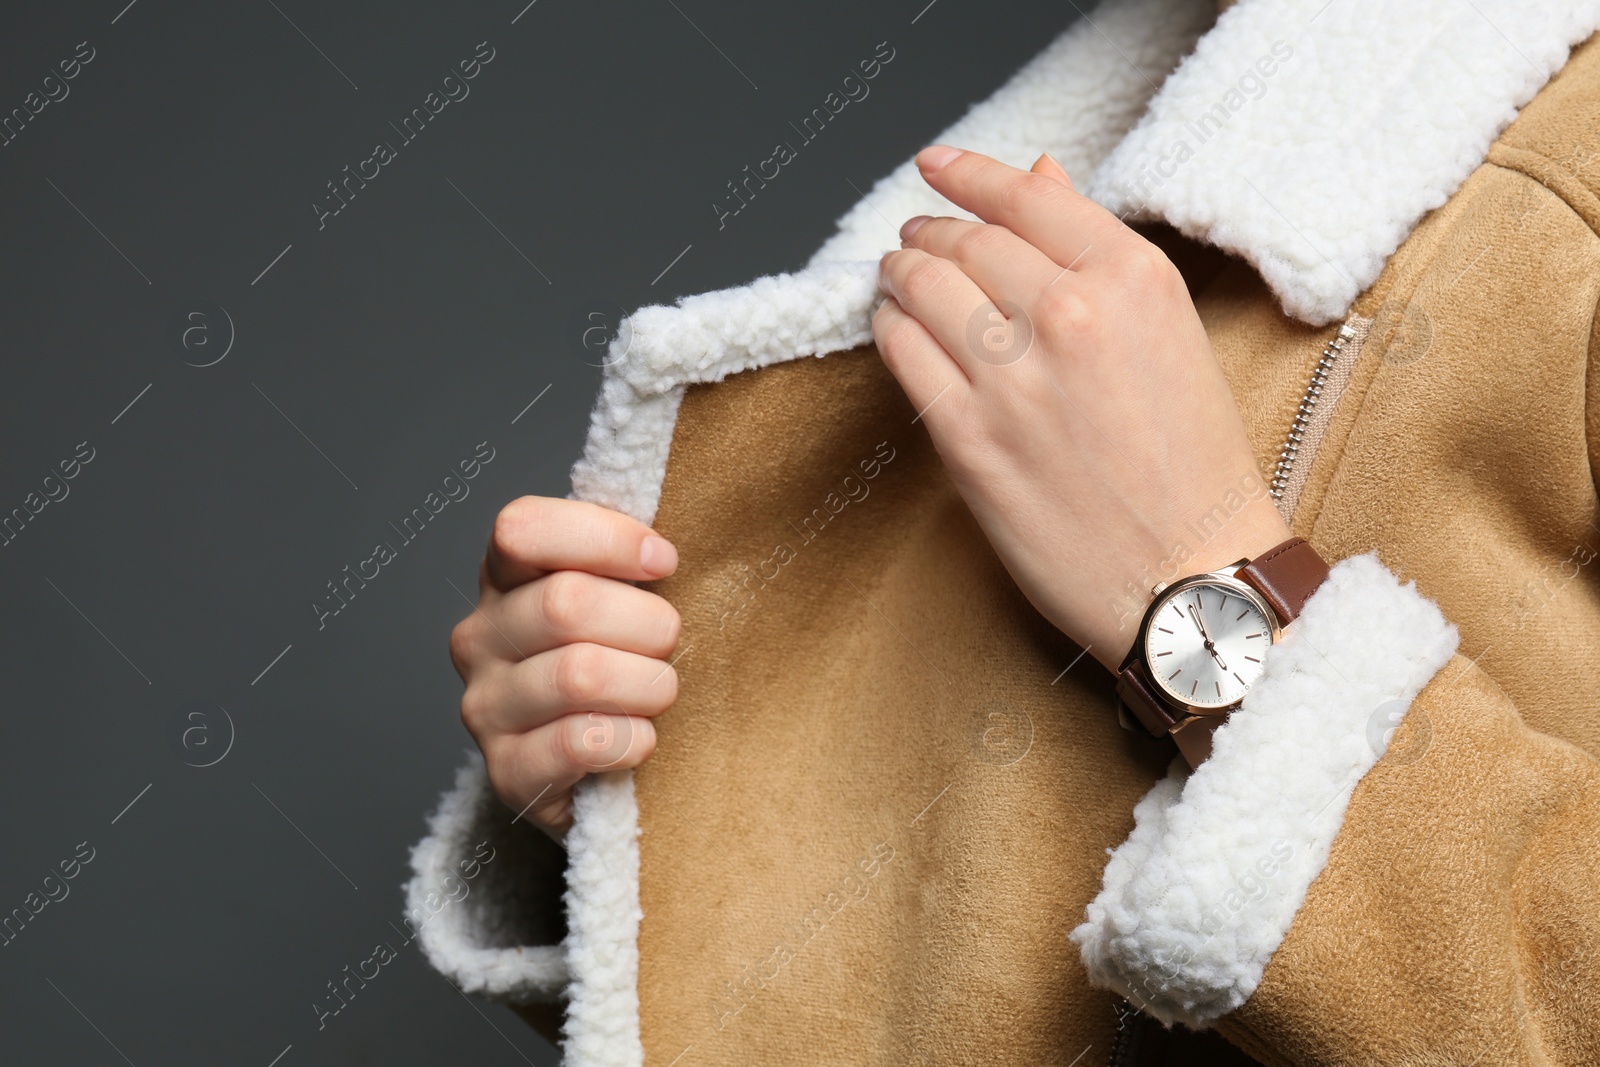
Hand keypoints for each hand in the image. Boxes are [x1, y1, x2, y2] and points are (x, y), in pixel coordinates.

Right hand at [450, 497, 681, 841]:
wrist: (594, 765)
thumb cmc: (620, 659)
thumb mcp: (619, 593)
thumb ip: (628, 556)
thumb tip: (667, 542)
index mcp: (503, 576)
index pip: (523, 528)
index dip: (606, 539)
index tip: (664, 562)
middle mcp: (479, 636)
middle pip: (566, 603)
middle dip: (646, 623)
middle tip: (667, 644)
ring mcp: (485, 705)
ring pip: (580, 673)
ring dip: (647, 684)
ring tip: (658, 693)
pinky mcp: (506, 771)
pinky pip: (582, 742)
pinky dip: (632, 739)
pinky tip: (639, 739)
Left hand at [872, 146, 1290, 670]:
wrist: (1191, 577)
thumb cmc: (1194, 467)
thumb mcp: (1169, 333)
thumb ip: (1095, 254)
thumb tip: (1039, 178)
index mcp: (1133, 280)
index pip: (1024, 198)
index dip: (967, 175)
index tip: (936, 167)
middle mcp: (1070, 315)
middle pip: (965, 241)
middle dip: (929, 231)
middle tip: (915, 237)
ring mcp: (1012, 378)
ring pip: (921, 288)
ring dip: (899, 274)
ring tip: (897, 276)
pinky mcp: (968, 438)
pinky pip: (903, 355)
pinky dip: (888, 329)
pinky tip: (894, 328)